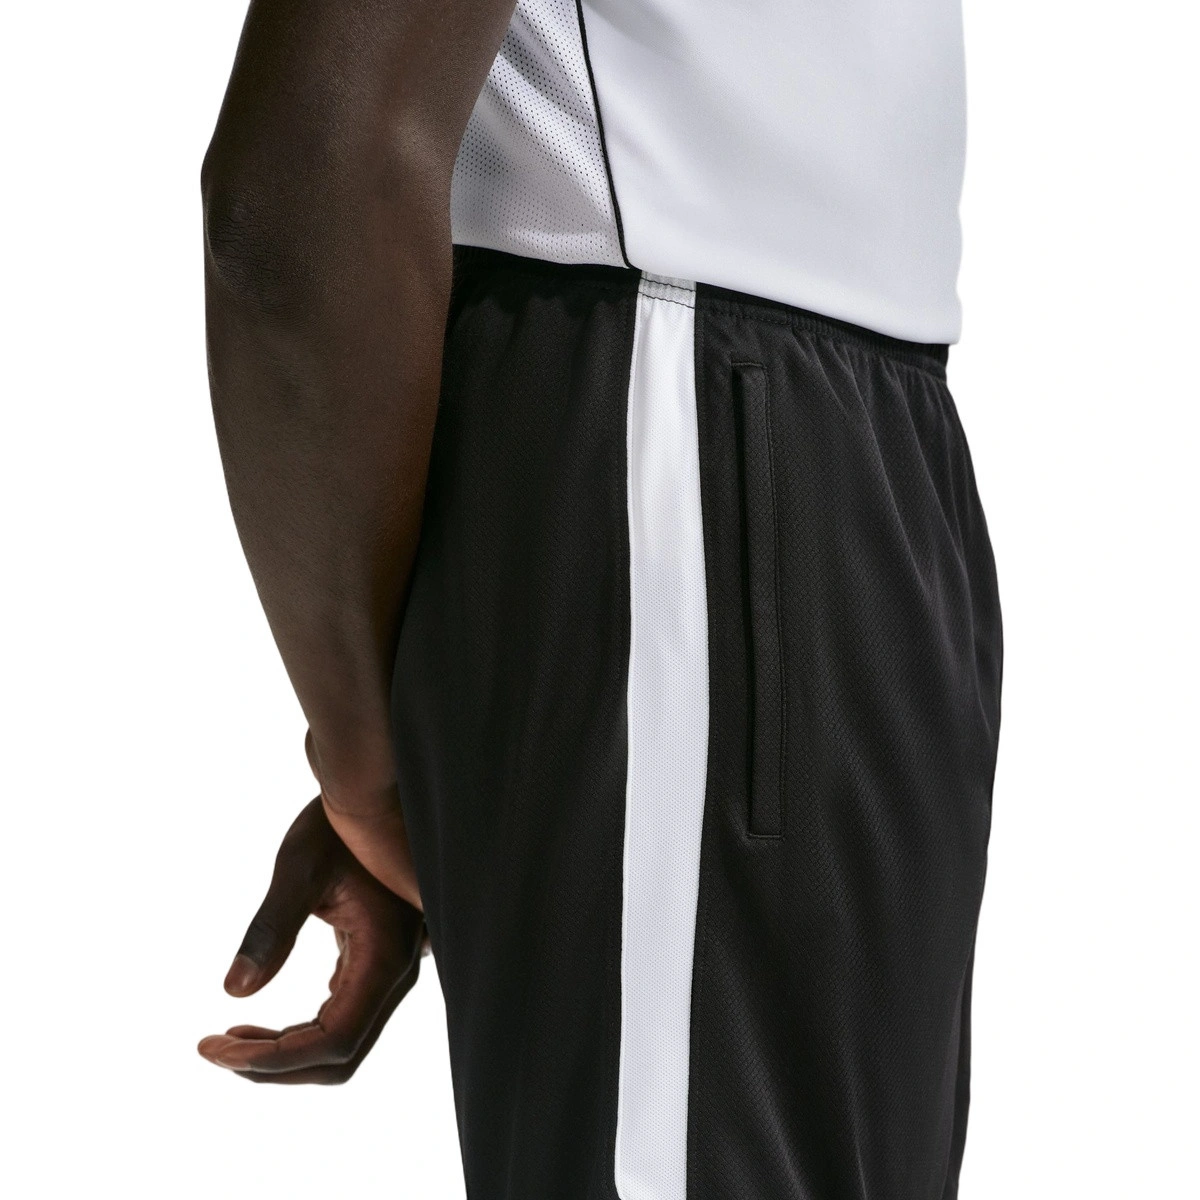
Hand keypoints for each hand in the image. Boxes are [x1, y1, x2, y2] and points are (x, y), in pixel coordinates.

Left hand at [198, 798, 424, 1083]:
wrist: (371, 792)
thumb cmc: (338, 823)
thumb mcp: (298, 869)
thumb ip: (270, 930)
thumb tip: (233, 991)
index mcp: (385, 954)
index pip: (334, 1038)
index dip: (275, 1057)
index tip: (215, 1047)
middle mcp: (397, 971)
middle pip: (340, 1055)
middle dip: (273, 1064)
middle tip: (213, 1048)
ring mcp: (390, 969)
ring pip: (342, 1042)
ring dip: (284, 1053)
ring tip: (229, 1039)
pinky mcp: (375, 962)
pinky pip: (342, 1018)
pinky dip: (300, 1033)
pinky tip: (260, 1025)